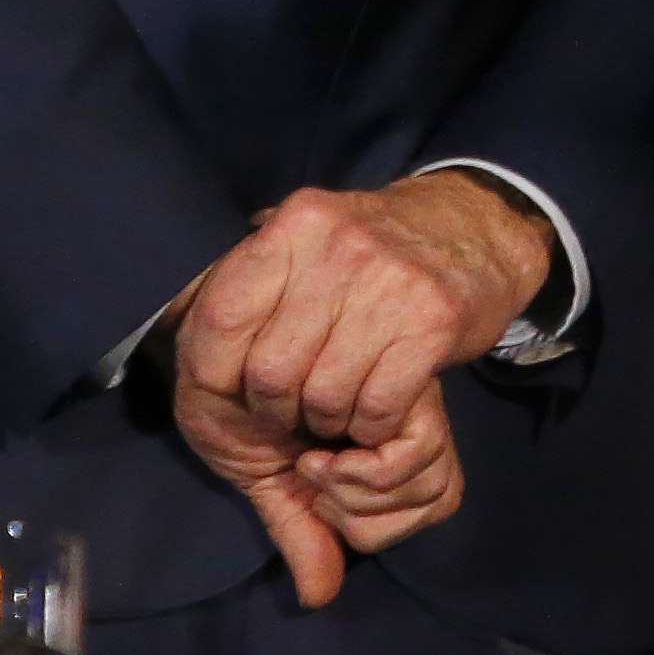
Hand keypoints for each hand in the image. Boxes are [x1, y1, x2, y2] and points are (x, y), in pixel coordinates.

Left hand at [176, 172, 549, 453]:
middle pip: (272, 373)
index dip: (214, 372)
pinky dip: (370, 428)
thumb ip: (251, 284)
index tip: (232, 391)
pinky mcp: (433, 322)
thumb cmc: (372, 251)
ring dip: (328, 423)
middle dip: (278, 409)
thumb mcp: (308, 243)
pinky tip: (375, 410)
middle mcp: (338, 247)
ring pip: (325, 398)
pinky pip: (376, 409)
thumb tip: (175, 328)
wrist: (478, 227)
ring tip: (337, 406)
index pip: (221, 318)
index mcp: (294, 226)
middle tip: (295, 407)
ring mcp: (390, 282)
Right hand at [177, 367, 465, 605]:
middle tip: (307, 465)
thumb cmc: (236, 396)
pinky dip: (346, 461)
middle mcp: (413, 397)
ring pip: (416, 470)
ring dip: (342, 482)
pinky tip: (312, 433)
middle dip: (352, 505)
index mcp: (401, 424)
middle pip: (432, 492)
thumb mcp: (266, 472)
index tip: (316, 487)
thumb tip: (319, 596)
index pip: (442, 497)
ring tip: (302, 442)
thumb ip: (298, 525)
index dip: (377, 521)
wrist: (212, 330)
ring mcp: (408, 366)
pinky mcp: (384, 342)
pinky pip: (397, 434)